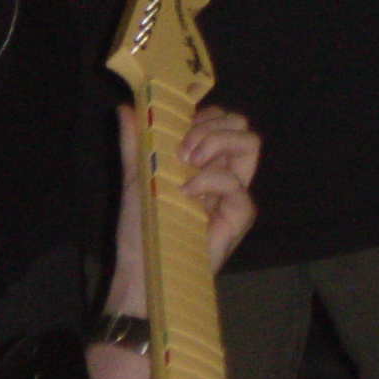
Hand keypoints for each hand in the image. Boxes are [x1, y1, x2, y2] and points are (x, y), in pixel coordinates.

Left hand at [104, 105, 260, 316]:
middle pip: (240, 125)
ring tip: (189, 161)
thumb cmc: (140, 230)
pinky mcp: (239, 214)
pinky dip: (209, 181)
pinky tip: (186, 192)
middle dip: (212, 125)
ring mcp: (234, 192)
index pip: (220, 121)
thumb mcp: (134, 178)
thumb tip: (127, 108)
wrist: (143, 269)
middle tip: (184, 148)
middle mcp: (223, 171)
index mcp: (203, 160)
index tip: (176, 127)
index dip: (203, 115)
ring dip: (218, 142)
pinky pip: (236, 184)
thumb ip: (134, 144)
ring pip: (250, 144)